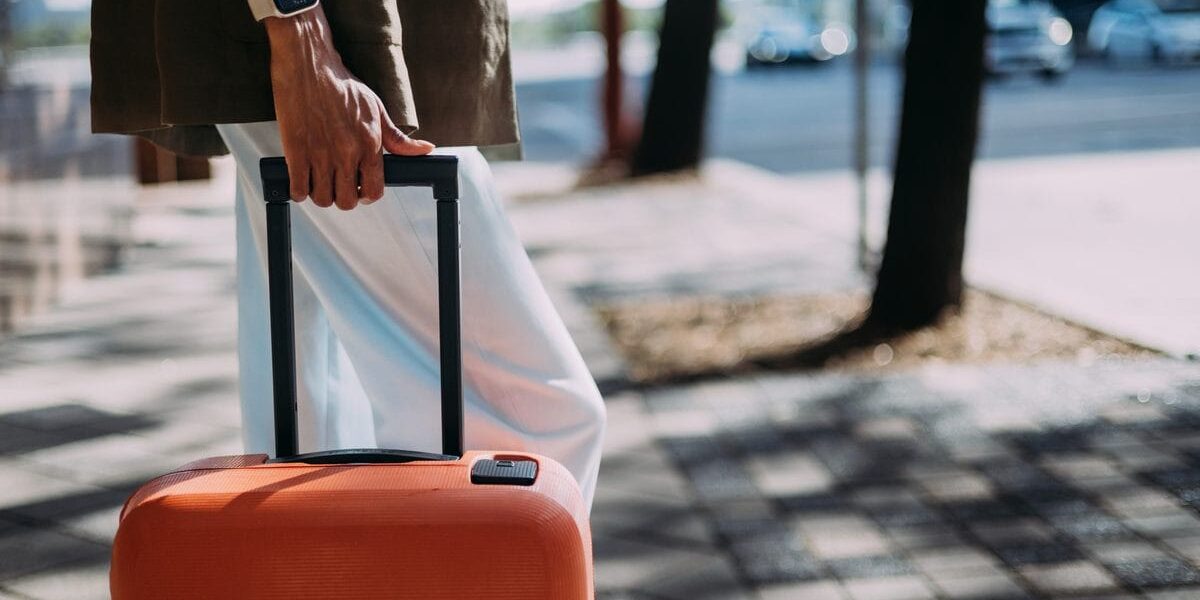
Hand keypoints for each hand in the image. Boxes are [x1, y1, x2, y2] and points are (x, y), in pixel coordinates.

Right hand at [264, 7, 433, 209]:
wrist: (310, 66)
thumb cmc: (343, 87)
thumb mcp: (377, 110)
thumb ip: (398, 139)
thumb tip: (426, 150)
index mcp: (369, 145)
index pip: (374, 192)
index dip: (367, 195)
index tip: (359, 189)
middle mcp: (347, 153)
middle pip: (347, 201)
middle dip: (343, 197)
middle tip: (337, 184)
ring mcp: (320, 154)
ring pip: (322, 198)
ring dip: (320, 194)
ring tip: (319, 179)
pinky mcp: (296, 151)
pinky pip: (299, 189)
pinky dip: (299, 189)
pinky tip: (302, 177)